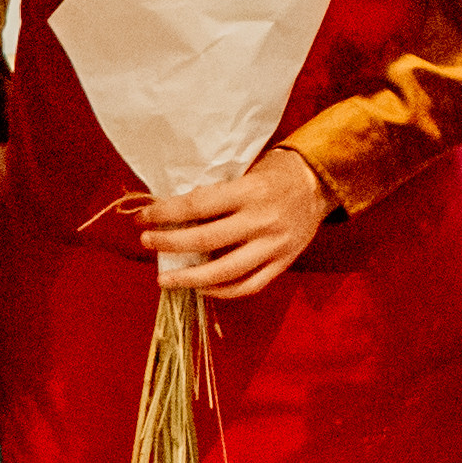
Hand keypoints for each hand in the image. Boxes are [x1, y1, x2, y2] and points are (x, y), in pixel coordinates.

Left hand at [137, 146, 332, 301]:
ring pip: (225, 272)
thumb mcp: (245, 171)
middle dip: (169, 243)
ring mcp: (274, 246)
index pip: (197, 206)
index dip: (164, 213)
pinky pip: (248, 286)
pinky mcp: (283, 263)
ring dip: (189, 278)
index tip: (142, 217)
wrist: (319, 184)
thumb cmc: (275, 172)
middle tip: (146, 242)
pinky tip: (201, 288)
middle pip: (205, 240)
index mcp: (249, 191)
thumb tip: (174, 214)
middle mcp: (261, 220)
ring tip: (164, 279)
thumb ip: (217, 194)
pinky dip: (221, 291)